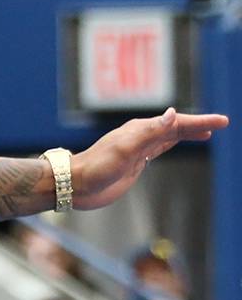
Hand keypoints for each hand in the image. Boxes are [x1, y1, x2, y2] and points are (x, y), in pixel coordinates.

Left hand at [73, 108, 227, 209]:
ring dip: (187, 133)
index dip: (200, 122)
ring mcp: (138, 149)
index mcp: (140, 130)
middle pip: (175, 127)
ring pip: (169, 137)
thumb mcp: (125, 150)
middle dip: (198, 125)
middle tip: (221, 123)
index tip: (222, 122)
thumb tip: (172, 114)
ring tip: (206, 132)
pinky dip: (172, 144)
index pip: (177, 123)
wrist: (76, 184)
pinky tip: (176, 143)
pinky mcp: (134, 162)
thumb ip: (150, 133)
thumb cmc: (97, 167)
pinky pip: (159, 148)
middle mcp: (140, 136)